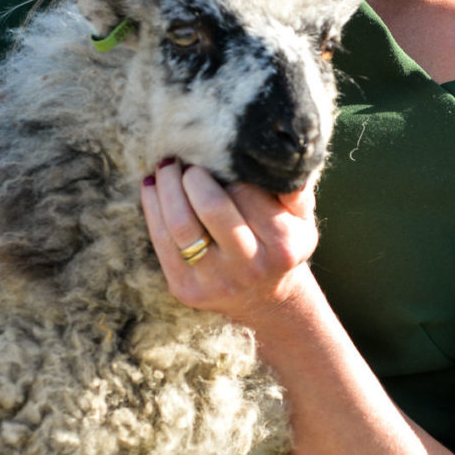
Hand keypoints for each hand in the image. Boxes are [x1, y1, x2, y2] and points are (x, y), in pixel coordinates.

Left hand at [139, 161, 318, 322]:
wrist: (264, 299)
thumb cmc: (280, 244)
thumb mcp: (302, 219)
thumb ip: (296, 190)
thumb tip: (284, 160)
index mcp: (282, 245)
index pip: (247, 193)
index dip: (229, 170)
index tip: (219, 155)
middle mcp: (250, 266)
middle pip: (212, 208)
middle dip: (193, 175)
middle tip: (188, 159)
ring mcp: (215, 281)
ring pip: (180, 224)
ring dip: (167, 186)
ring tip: (167, 165)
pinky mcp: (185, 288)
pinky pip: (161, 240)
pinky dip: (152, 206)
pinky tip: (152, 185)